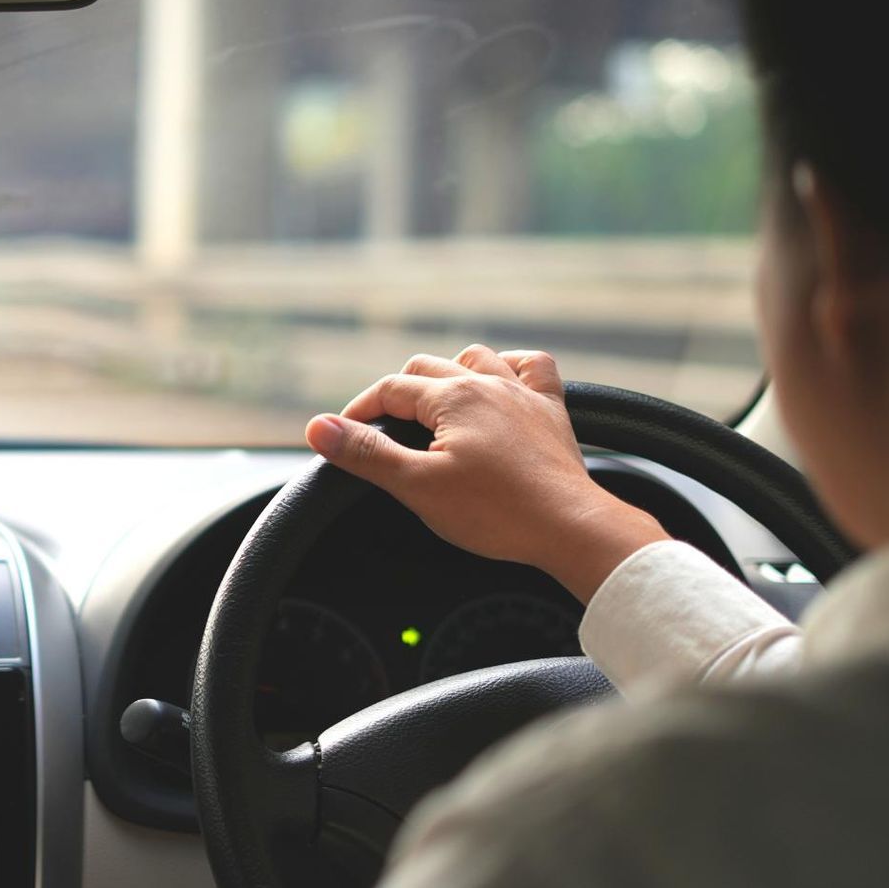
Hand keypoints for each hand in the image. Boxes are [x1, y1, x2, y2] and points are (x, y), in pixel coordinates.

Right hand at [303, 345, 668, 603]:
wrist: (570, 529)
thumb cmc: (496, 512)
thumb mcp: (417, 486)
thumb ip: (366, 453)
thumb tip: (318, 427)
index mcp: (452, 396)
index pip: (389, 390)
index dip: (359, 411)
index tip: (343, 437)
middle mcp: (488, 383)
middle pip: (425, 368)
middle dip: (397, 394)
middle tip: (382, 433)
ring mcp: (523, 395)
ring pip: (475, 359)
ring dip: (448, 374)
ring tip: (433, 406)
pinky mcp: (552, 413)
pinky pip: (534, 368)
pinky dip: (512, 367)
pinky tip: (501, 381)